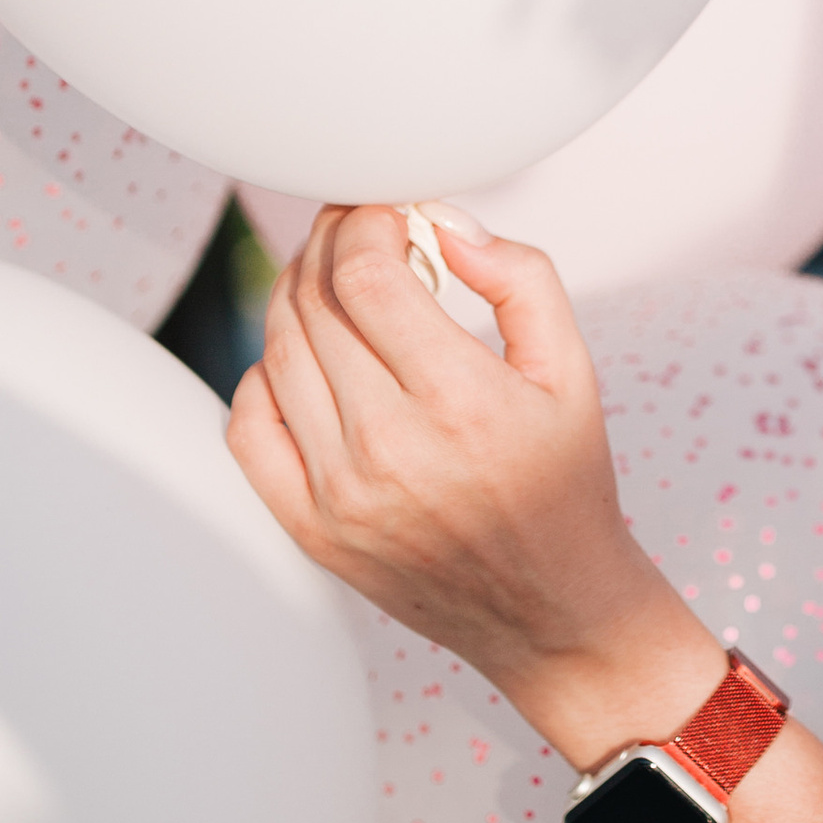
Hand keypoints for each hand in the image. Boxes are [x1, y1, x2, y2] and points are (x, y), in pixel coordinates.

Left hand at [227, 206, 721, 754]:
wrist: (553, 611)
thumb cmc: (566, 482)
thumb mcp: (573, 369)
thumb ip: (518, 277)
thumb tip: (440, 222)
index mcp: (462, 402)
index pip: (364, 277)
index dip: (362, 222)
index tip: (383, 210)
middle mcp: (390, 449)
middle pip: (314, 305)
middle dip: (329, 244)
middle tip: (356, 230)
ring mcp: (340, 495)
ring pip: (277, 353)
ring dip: (297, 295)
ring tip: (333, 281)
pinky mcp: (310, 528)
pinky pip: (249, 425)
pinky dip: (264, 373)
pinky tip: (306, 358)